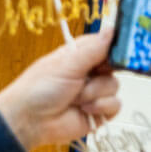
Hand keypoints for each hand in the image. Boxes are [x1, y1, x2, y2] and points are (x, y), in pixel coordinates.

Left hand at [0, 27, 120, 149]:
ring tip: (76, 98)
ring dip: (94, 93)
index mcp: (79, 56)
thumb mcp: (67, 64)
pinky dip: (100, 107)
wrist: (31, 122)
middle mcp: (89, 72)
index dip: (113, 47)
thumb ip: (93, 49)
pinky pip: (115, 104)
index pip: (104, 44)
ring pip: (114, 85)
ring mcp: (95, 91)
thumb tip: (111, 29)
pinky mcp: (100, 110)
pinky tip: (84, 109)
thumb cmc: (39, 89)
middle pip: (114, 65)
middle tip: (91, 75)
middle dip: (103, 73)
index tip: (119, 50)